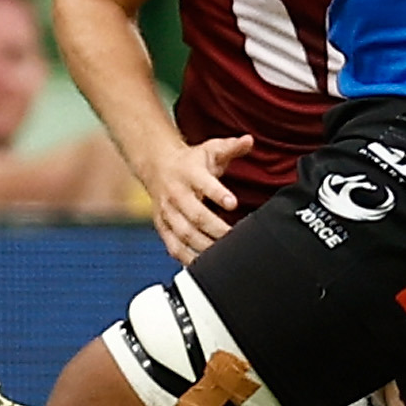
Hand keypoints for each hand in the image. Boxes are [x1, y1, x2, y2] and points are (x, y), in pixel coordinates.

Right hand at [138, 133, 250, 262]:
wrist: (156, 167)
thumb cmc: (190, 162)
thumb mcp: (210, 149)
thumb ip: (231, 147)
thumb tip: (249, 140)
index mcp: (189, 174)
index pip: (203, 184)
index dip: (217, 193)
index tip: (232, 203)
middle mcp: (176, 194)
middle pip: (194, 215)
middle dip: (215, 228)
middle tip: (235, 237)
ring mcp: (167, 212)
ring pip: (183, 233)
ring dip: (204, 246)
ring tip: (224, 254)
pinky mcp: (162, 227)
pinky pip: (173, 246)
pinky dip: (186, 258)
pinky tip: (202, 265)